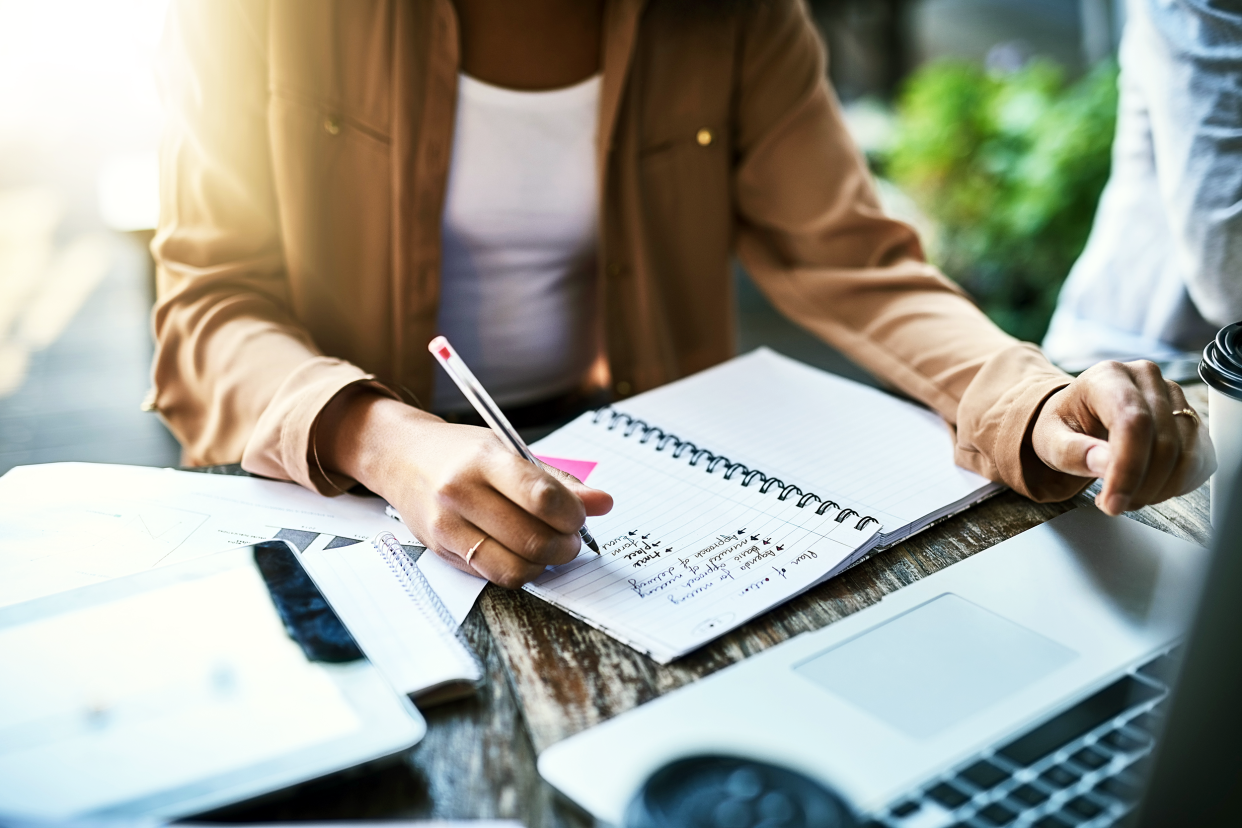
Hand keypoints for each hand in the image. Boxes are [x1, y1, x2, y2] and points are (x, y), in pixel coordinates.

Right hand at [317, 389, 612, 586]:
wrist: (400, 457)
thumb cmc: (461, 452)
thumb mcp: (507, 450)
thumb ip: (556, 480)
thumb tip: (603, 504)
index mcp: (485, 459)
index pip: (541, 497)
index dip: (572, 514)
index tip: (579, 516)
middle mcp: (462, 492)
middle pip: (532, 538)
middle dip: (565, 546)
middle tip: (571, 538)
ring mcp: (448, 525)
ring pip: (514, 567)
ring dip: (544, 565)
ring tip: (550, 549)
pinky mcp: (441, 550)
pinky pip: (492, 575)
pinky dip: (518, 570)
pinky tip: (522, 553)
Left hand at [1031, 360, 1214, 514]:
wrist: (1078, 416)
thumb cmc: (1063, 425)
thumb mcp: (1049, 439)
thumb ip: (1072, 452)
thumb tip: (1103, 463)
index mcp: (1108, 377)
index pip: (1133, 422)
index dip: (1128, 469)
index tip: (1113, 502)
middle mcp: (1147, 379)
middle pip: (1163, 441)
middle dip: (1141, 486)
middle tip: (1115, 504)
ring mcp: (1173, 396)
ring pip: (1187, 453)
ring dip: (1160, 488)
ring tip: (1128, 495)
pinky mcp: (1189, 416)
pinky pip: (1200, 457)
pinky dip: (1178, 483)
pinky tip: (1150, 488)